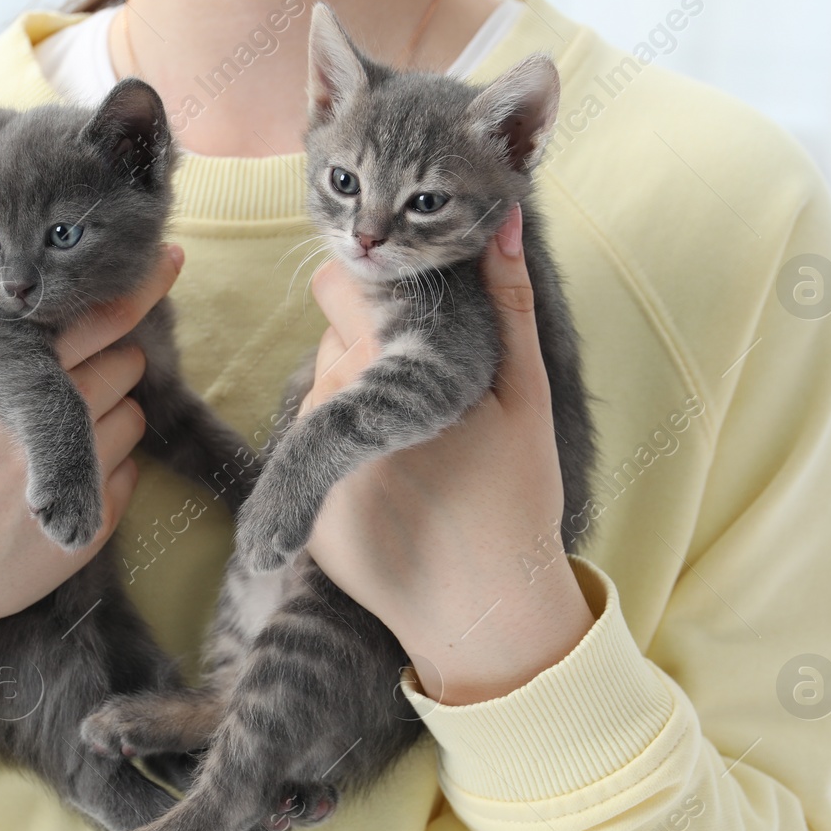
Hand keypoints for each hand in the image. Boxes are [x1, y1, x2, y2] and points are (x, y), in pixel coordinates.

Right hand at [0, 246, 185, 704]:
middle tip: (66, 373)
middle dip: (108, 356)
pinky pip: (130, 475)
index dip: (136, 287)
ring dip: (110, 411)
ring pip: (132, 418)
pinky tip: (57, 474)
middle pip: (124, 364)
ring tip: (54, 429)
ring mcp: (70, 480)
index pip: (89, 320)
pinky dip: (109, 466)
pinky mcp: (89, 528)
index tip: (168, 259)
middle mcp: (40, 427)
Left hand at [302, 206, 593, 704]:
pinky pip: (315, 455)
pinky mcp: (303, 509)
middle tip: (427, 397)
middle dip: (371, 352)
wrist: (487, 612)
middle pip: (330, 343)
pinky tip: (395, 489)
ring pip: (324, 397)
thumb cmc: (517, 498)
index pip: (338, 289)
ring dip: (358, 404)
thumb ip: (509, 303)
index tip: (402, 315)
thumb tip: (498, 219)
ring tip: (419, 451)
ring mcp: (313, 464)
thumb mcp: (527, 395)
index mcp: (391, 372)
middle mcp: (337, 410)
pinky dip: (345, 460)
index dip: (369, 294)